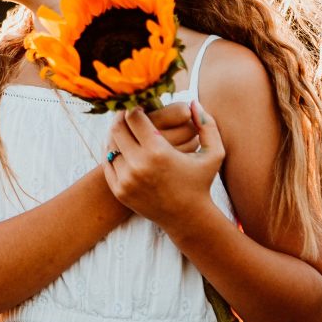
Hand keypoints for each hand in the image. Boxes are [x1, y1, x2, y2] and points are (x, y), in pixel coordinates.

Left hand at [103, 100, 225, 231]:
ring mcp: (126, 179)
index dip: (135, 108)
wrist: (187, 218)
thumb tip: (194, 103)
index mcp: (158, 152)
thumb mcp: (214, 154)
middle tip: (128, 114)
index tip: (140, 106)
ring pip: (110, 145)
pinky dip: (111, 151)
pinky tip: (121, 146)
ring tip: (125, 128)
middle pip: (117, 128)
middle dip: (122, 117)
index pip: (133, 118)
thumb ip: (208, 125)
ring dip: (116, 133)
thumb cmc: (201, 182)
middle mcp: (138, 165)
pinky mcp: (119, 190)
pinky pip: (107, 162)